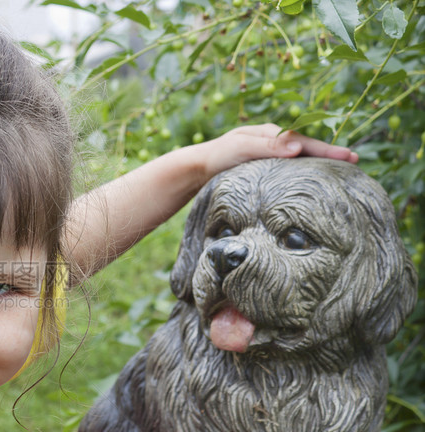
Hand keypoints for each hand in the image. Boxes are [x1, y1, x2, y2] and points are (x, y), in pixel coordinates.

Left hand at [196, 123, 357, 182]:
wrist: (195, 169)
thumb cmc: (216, 158)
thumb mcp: (240, 149)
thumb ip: (268, 147)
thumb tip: (298, 146)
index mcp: (270, 134)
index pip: (305, 142)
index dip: (328, 150)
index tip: (350, 156)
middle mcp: (272, 141)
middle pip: (306, 147)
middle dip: (330, 153)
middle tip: (356, 161)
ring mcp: (267, 154)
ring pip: (300, 156)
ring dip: (320, 161)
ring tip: (342, 168)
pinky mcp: (262, 166)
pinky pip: (289, 167)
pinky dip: (305, 169)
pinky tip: (313, 178)